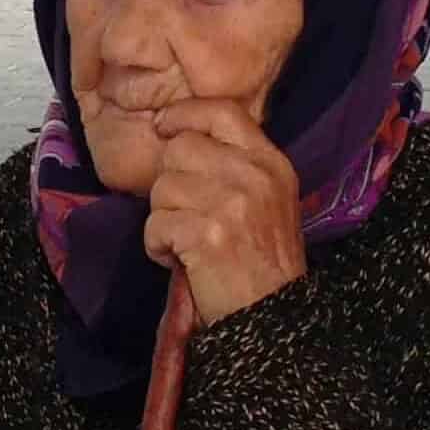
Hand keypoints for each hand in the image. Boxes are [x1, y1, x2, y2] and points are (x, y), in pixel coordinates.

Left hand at [143, 99, 305, 326]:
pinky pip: (155, 225)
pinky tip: (181, 261)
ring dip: (163, 219)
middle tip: (186, 215)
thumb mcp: (268, 200)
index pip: (222, 112)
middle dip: (171, 183)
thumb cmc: (264, 263)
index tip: (164, 126)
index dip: (185, 114)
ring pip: (162, 188)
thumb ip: (236, 165)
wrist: (275, 318)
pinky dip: (158, 248)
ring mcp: (230, 204)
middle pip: (180, 149)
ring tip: (187, 243)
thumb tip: (180, 138)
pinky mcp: (206, 235)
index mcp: (270, 163)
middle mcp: (253, 176)